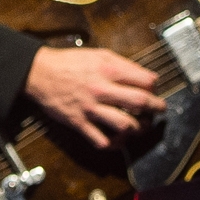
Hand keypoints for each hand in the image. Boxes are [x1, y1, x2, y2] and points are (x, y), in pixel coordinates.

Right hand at [25, 44, 162, 147]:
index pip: (145, 80)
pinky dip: (113, 144)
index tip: (155, 89)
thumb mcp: (99, 54)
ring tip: (142, 126)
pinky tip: (119, 140)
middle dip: (156, 108)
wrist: (40, 73)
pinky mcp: (79, 123)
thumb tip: (142, 75)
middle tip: (160, 109)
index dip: (155, 86)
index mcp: (108, 70)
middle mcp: (102, 89)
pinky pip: (101, 140)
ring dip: (139, 128)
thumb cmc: (69, 63)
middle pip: (140, 102)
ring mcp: (91, 108)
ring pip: (124, 124)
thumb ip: (122, 64)